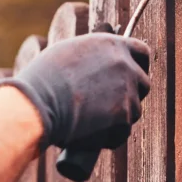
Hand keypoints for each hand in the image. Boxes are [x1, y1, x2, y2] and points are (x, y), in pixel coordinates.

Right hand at [0, 26, 149, 150]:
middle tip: (110, 103)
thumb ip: (92, 56)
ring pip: (134, 110)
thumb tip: (97, 65)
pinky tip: (91, 135)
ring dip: (120, 117)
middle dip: (131, 94)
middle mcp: (125, 66)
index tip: (132, 74)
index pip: (141, 52)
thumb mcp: (70, 53)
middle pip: (143, 83)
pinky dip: (110, 136)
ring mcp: (127, 92)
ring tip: (91, 121)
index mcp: (113, 45)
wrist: (38, 103)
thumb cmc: (44, 78)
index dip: (138, 65)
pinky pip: (123, 131)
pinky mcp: (123, 118)